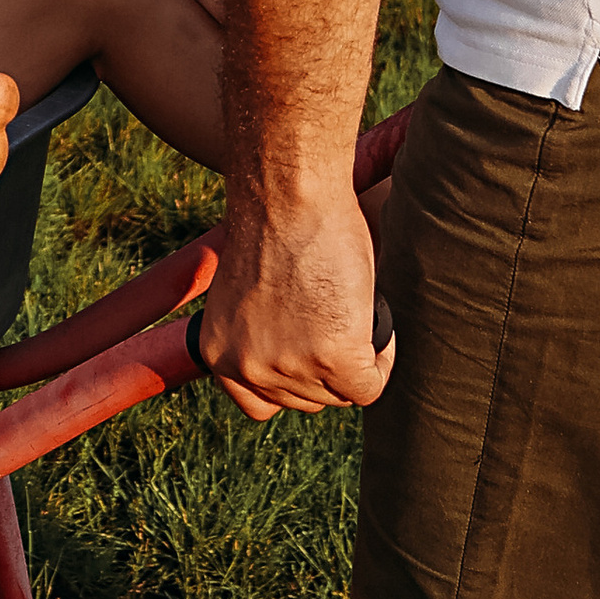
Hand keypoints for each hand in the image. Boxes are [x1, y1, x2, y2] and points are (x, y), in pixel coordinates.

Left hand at [189, 188, 391, 420]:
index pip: (260, 402)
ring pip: (341, 395)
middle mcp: (247, 367)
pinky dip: (381, 359)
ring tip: (350, 312)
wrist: (290, 196)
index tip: (307, 354)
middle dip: (325, 369)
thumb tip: (296, 355)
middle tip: (336, 322)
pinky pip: (371, 386)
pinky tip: (373, 319)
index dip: (290, 380)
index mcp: (218, 352)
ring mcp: (291, 367)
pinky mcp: (334, 359)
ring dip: (354, 360)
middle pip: (306, 401)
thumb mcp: (248, 296)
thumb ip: (262, 335)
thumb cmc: (274, 226)